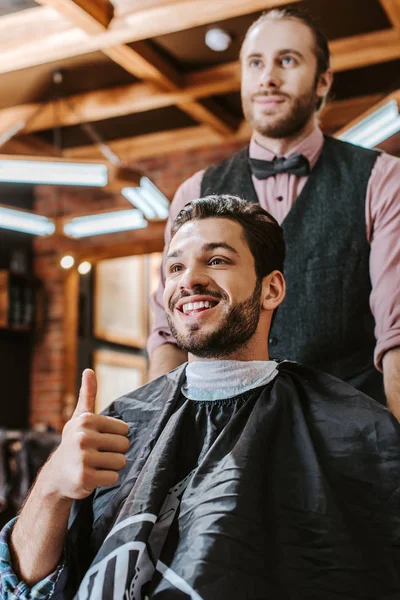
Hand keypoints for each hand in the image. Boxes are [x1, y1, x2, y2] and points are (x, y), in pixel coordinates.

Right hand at [42, 369, 129, 499]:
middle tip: (98, 456)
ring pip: (121, 462)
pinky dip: (107, 480)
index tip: (99, 441)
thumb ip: (88, 395)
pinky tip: (93, 477)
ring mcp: (83, 458)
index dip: (116, 437)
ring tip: (96, 465)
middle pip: (124, 445)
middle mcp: (83, 437)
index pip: (124, 429)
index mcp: (86, 420)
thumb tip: (89, 370)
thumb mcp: (79, 419)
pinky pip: (114, 478)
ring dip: (112, 467)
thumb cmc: (74, 443)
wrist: (56, 476)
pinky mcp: (85, 478)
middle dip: (115, 453)